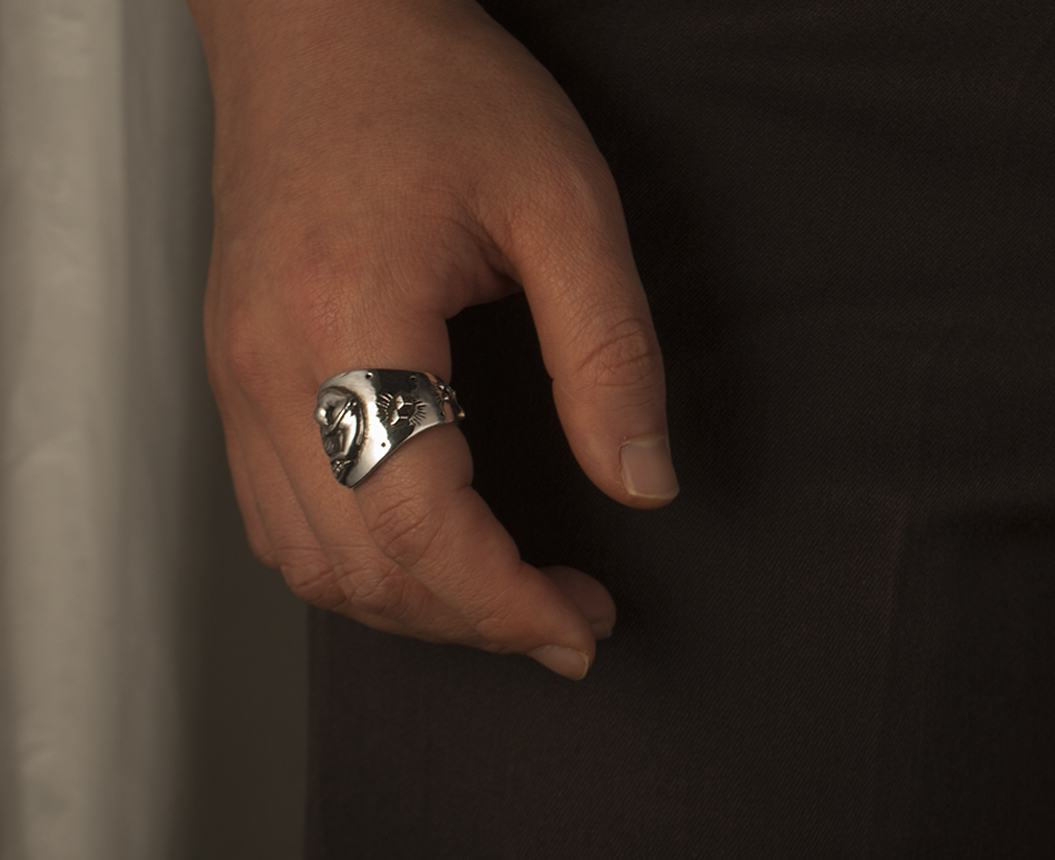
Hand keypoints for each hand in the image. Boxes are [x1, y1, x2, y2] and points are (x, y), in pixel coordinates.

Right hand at [192, 0, 678, 677]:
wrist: (322, 24)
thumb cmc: (436, 90)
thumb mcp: (564, 203)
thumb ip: (610, 352)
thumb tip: (642, 481)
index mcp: (346, 322)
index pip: (421, 527)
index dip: (507, 602)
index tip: (580, 625)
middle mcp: (269, 369)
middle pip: (358, 567)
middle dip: (471, 621)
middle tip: (566, 622)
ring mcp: (237, 376)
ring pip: (308, 560)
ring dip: (411, 606)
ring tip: (504, 600)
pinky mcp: (238, 372)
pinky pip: (278, 515)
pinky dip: (356, 564)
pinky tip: (423, 555)